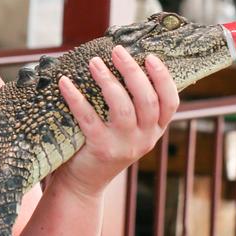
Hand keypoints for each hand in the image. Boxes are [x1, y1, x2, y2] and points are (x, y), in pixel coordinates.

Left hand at [55, 46, 177, 197]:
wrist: (83, 184)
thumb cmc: (103, 144)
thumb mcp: (126, 128)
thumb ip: (132, 104)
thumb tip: (121, 59)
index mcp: (155, 130)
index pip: (170, 102)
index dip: (163, 77)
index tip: (149, 56)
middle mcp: (145, 138)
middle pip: (147, 100)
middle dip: (133, 71)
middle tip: (117, 51)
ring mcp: (124, 145)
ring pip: (123, 107)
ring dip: (108, 81)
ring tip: (94, 62)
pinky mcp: (100, 149)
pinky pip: (88, 118)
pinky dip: (76, 98)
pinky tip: (65, 83)